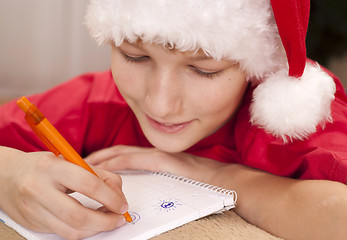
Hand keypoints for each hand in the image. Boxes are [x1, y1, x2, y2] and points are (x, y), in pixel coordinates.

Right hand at [0, 147, 127, 239]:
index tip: (122, 204)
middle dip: (105, 221)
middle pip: (78, 215)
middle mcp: (39, 189)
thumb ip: (96, 173)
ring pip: (71, 230)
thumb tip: (118, 192)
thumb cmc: (42, 166)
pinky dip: (82, 231)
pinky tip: (91, 223)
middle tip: (118, 218)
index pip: (89, 184)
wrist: (5, 176)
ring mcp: (33, 210)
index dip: (111, 197)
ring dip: (96, 229)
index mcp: (51, 167)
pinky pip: (63, 233)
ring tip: (108, 221)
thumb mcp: (69, 160)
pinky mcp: (33, 224)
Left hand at [85, 145, 226, 183]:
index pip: (124, 154)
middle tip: (78, 162)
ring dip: (102, 159)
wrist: (221, 178)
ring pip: (121, 154)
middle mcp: (153, 152)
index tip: (90, 163)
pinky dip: (115, 163)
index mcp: (155, 156)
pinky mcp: (161, 161)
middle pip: (118, 151)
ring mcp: (157, 155)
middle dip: (98, 156)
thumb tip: (142, 187)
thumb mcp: (175, 178)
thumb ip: (159, 178)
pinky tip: (103, 167)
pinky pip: (133, 161)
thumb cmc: (201, 181)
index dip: (106, 157)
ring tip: (84, 165)